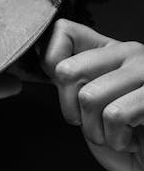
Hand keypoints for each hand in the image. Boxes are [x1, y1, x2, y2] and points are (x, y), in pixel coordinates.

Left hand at [36, 18, 143, 170]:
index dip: (50, 63)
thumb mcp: (89, 104)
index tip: (64, 91)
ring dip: (96, 131)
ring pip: (89, 97)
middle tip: (91, 122)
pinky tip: (131, 140)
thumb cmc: (124, 137)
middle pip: (67, 70)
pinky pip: (115, 115)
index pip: (63, 30)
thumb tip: (38, 53)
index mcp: (110, 49)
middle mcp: (130, 52)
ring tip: (115, 134)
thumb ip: (71, 78)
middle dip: (70, 109)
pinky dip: (116, 140)